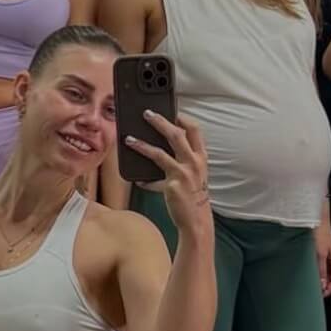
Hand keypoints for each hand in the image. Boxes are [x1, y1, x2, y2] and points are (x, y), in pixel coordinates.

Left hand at [124, 111, 210, 232]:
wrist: (197, 219)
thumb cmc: (193, 195)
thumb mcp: (194, 173)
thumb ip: (183, 158)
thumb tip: (162, 143)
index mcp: (201, 157)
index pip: (195, 129)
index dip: (183, 117)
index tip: (171, 111)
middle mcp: (194, 162)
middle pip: (176, 134)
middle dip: (160, 121)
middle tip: (146, 114)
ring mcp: (183, 173)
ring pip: (159, 153)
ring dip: (142, 145)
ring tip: (128, 139)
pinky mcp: (172, 185)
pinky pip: (152, 178)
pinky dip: (143, 179)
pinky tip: (136, 179)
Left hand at [314, 222, 330, 296]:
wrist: (316, 221)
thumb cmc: (320, 234)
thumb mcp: (320, 254)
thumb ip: (321, 269)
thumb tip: (322, 284)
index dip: (329, 290)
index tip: (320, 295)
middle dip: (324, 286)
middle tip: (314, 292)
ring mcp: (329, 258)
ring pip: (326, 274)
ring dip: (319, 280)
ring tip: (311, 284)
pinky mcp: (322, 255)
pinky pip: (321, 268)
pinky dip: (317, 273)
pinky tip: (309, 275)